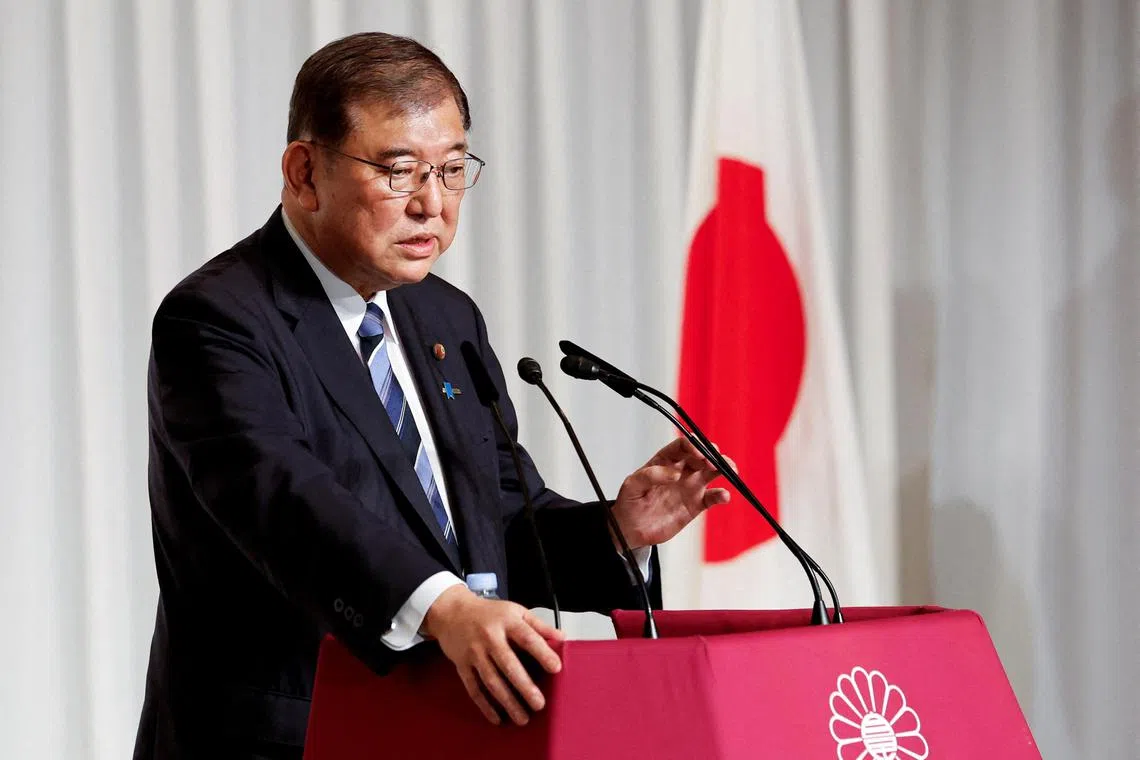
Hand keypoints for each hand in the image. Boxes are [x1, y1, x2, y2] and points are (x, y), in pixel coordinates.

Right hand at [422, 585, 564, 725]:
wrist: (451, 611)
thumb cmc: (488, 613)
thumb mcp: (515, 611)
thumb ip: (538, 625)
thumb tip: (562, 637)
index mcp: (506, 622)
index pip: (527, 638)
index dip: (542, 653)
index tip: (556, 668)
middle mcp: (489, 637)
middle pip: (508, 664)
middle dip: (524, 686)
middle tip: (539, 704)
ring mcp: (474, 653)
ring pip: (491, 681)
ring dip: (507, 701)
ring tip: (522, 717)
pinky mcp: (462, 666)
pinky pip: (474, 688)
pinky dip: (485, 705)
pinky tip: (497, 718)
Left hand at [611, 438, 732, 547]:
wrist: (631, 530)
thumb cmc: (629, 502)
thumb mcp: (631, 485)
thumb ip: (650, 475)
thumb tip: (675, 473)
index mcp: (664, 461)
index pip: (682, 446)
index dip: (692, 445)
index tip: (698, 453)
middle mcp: (680, 470)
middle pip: (702, 455)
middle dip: (711, 453)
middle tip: (714, 460)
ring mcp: (690, 487)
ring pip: (712, 472)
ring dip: (724, 467)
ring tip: (729, 470)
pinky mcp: (695, 505)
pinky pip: (713, 497)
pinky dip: (721, 495)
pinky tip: (723, 496)